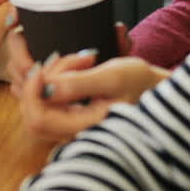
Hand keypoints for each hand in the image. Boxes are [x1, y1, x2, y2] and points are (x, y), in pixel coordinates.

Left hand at [19, 51, 169, 148]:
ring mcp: (72, 124)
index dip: (32, 93)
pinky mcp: (72, 113)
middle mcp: (75, 132)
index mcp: (85, 128)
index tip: (42, 68)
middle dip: (43, 80)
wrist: (157, 88)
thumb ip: (78, 84)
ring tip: (83, 59)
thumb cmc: (141, 83)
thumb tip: (45, 88)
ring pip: (41, 102)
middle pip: (34, 111)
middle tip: (72, 60)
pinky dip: (57, 77)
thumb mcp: (112, 77)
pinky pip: (50, 97)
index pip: (38, 119)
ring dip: (52, 75)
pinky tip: (77, 66)